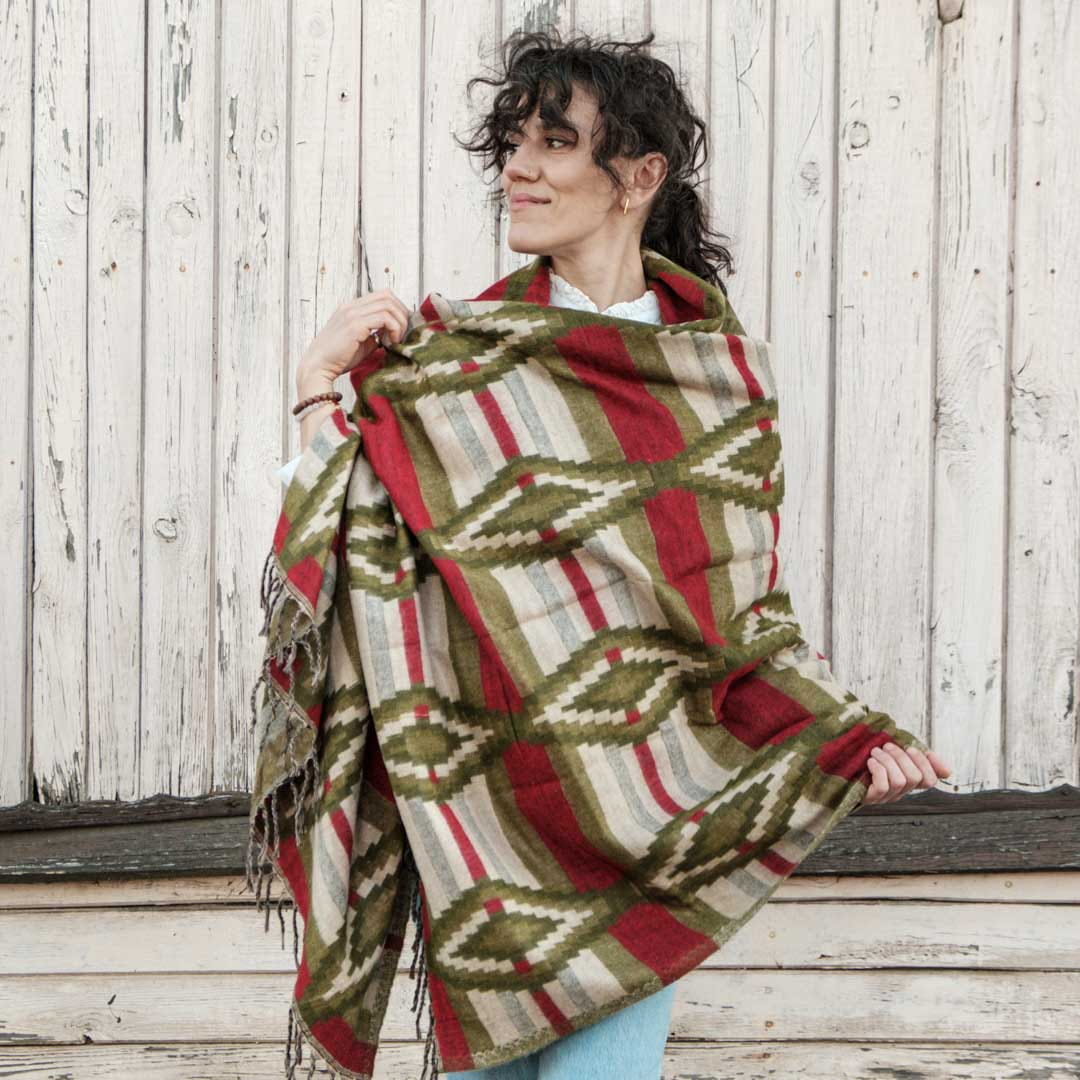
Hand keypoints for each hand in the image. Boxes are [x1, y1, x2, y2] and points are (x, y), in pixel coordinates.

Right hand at [297, 288, 411, 385]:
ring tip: (395, 340)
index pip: (383, 295)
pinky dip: (394, 329)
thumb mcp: (362, 343)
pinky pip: (384, 318)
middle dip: (402, 314)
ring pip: (388, 305)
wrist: (318, 367)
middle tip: (402, 334)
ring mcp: (352, 313)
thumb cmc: (338, 358)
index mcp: (352, 308)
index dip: (397, 309)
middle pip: (388, 296)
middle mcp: (351, 306)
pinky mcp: (354, 325)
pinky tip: (389, 343)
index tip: (401, 328)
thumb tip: (393, 334)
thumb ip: (376, 334)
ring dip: (399, 323)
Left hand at [859, 742, 951, 804]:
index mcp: (908, 780)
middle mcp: (900, 791)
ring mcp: (886, 797)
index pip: (930, 780)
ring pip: (900, 781)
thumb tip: (948, 771)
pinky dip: (878, 770)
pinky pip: (883, 786)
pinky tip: (870, 762)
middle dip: (902, 757)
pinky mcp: (872, 798)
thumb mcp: (892, 753)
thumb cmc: (868, 757)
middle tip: (887, 746)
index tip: (912, 748)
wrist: (839, 770)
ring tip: (875, 752)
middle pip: (915, 777)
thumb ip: (915, 755)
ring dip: (887, 761)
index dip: (927, 764)